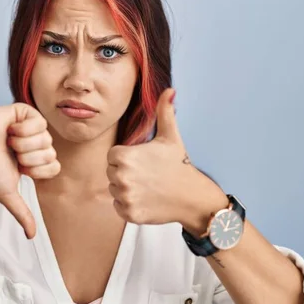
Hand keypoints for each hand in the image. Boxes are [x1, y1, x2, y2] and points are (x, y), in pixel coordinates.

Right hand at [0, 103, 59, 238]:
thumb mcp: (8, 193)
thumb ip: (22, 213)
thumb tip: (31, 236)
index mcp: (33, 159)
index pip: (54, 165)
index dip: (39, 169)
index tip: (21, 169)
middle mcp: (34, 142)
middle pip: (51, 151)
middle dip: (30, 156)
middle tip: (11, 154)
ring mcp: (29, 126)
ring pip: (46, 136)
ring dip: (25, 143)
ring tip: (8, 142)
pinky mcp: (23, 111)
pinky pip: (38, 120)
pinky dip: (23, 128)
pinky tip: (9, 129)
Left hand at [107, 88, 225, 226]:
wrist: (192, 196)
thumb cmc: (178, 163)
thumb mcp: (170, 136)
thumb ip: (164, 111)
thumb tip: (169, 89)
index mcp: (123, 156)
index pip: (112, 157)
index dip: (126, 158)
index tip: (142, 161)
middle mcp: (121, 177)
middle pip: (111, 173)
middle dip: (125, 173)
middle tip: (147, 174)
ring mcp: (125, 197)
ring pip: (114, 190)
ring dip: (126, 189)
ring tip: (147, 186)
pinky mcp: (129, 213)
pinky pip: (119, 206)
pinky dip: (129, 205)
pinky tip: (146, 199)